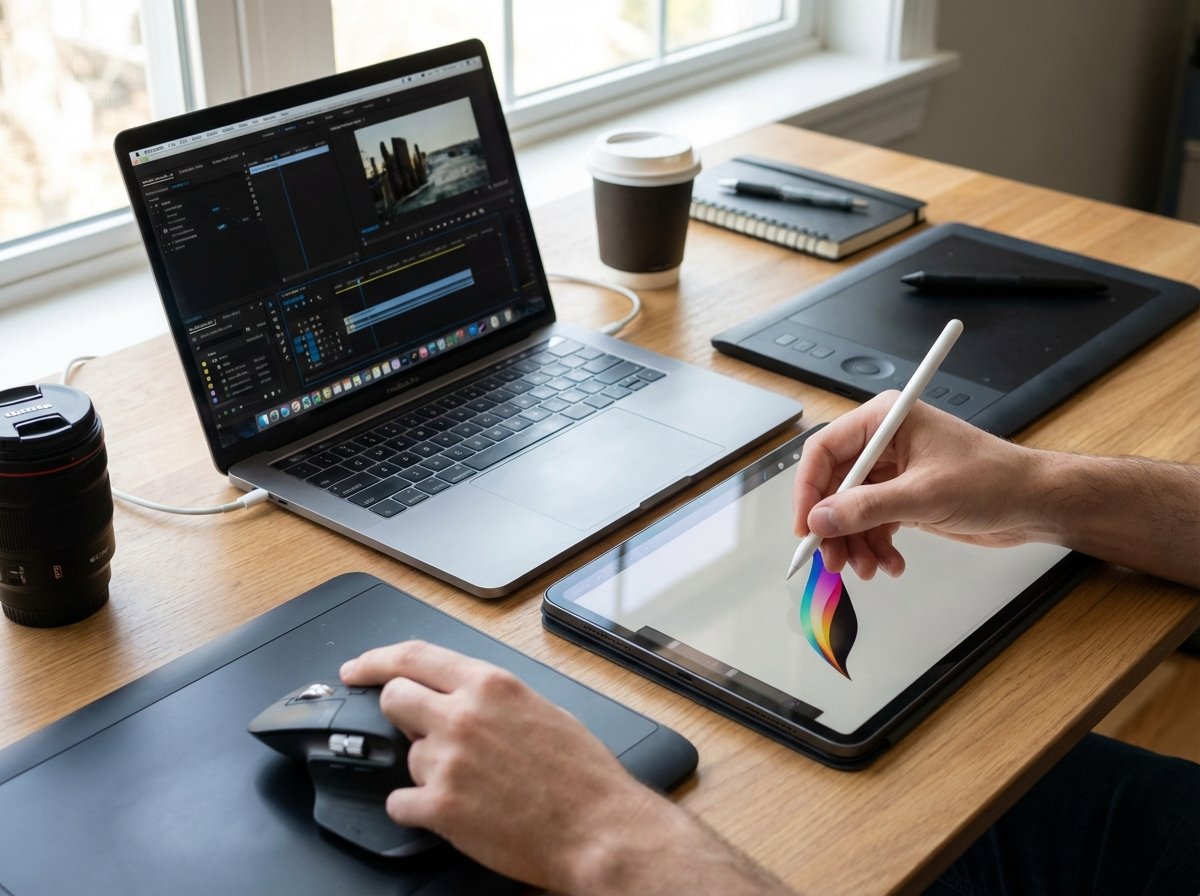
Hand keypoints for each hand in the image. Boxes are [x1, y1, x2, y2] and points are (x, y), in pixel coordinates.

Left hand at [339, 641, 672, 892]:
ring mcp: (448, 761)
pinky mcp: (440, 807)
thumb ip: (491, 697)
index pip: (414, 655)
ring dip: (427, 771)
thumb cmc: (582, 774)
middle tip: (416, 732)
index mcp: (491, 685)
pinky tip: (449, 812)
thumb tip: (460, 696)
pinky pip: (400, 803)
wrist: (598, 828)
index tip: (357, 668)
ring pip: (405, 757)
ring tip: (471, 786)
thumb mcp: (540, 709)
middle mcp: (463, 715)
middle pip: (393, 698)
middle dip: (398, 714)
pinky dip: (417, 809)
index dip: (375, 660)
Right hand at [792, 392, 1047, 579]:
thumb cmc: (994, 480)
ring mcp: (894, 471)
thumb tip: (821, 519)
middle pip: (833, 485)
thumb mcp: (925, 495)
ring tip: (868, 568)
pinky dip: (875, 547)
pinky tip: (890, 564)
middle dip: (833, 525)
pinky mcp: (903, 497)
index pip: (825, 449)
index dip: (809, 489)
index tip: (806, 524)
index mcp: (886, 420)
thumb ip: (867, 508)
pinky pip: (871, 523)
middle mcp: (884, 442)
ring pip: (850, 510)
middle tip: (833, 559)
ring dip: (854, 543)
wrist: (1034, 503)